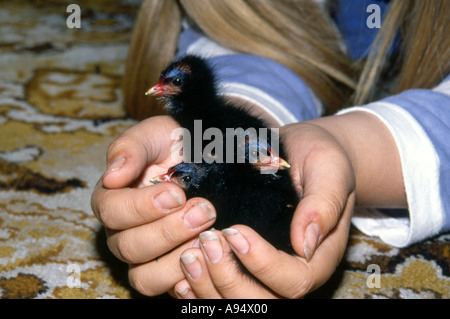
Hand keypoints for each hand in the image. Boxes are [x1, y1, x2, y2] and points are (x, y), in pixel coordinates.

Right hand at [91, 116, 216, 295]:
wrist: (210, 157)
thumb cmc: (178, 144)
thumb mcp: (156, 134)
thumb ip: (131, 148)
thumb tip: (112, 176)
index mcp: (114, 198)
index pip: (112, 212)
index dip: (141, 207)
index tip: (176, 193)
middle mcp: (124, 231)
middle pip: (128, 247)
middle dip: (168, 231)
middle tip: (204, 210)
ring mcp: (147, 255)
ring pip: (144, 276)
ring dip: (178, 259)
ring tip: (209, 235)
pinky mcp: (170, 270)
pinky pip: (168, 289)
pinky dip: (187, 280)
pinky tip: (208, 258)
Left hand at [172, 120, 356, 297]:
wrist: (300, 152)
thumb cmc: (318, 158)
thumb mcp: (328, 169)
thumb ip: (323, 203)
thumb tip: (306, 243)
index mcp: (317, 256)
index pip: (294, 280)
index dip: (262, 263)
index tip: (236, 231)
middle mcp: (290, 271)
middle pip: (263, 300)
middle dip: (230, 279)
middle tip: (207, 241)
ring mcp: (264, 272)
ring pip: (237, 301)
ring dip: (209, 286)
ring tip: (188, 254)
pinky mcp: (243, 265)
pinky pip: (220, 291)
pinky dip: (199, 289)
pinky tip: (181, 274)